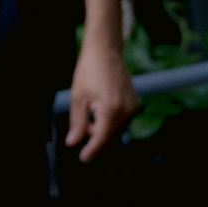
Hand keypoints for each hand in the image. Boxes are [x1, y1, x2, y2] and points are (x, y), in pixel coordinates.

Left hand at [65, 38, 138, 160]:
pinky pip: (119, 117)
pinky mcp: (134, 102)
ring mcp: (132, 106)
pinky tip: (100, 100)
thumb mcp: (78, 96)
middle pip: (106, 132)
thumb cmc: (89, 70)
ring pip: (113, 125)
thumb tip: (73, 142)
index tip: (83, 158)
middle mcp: (125, 110)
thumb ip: (76, 122)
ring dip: (100, 122)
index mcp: (110, 109)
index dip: (91, 150)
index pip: (101, 137)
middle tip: (81, 117)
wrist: (105, 50)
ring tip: (91, 103)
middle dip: (92, 130)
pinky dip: (108, 115)